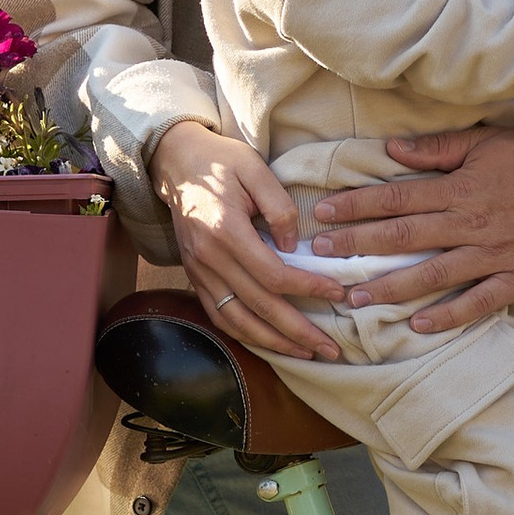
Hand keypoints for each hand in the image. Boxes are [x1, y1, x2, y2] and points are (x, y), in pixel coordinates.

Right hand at [148, 119, 346, 358]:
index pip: (274, 275)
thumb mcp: (255, 169)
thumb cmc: (220, 161)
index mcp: (226, 231)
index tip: (338, 293)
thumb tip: (294, 246)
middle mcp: (209, 259)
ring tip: (305, 353)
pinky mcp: (194, 277)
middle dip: (298, 331)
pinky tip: (269, 343)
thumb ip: (279, 206)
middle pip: (259, 306)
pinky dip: (245, 334)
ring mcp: (198, 272)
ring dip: (273, 342)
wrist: (175, 162)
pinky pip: (219, 315)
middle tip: (330, 348)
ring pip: (237, 320)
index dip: (309, 289)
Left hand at [309, 118, 513, 330]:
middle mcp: (472, 221)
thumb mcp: (487, 141)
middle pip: (405, 235)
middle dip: (358, 247)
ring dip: (391, 287)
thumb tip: (391, 149)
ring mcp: (496, 253)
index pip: (397, 197)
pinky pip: (479, 302)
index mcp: (460, 187)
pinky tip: (418, 326)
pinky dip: (449, 316)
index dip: (357, 206)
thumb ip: (438, 149)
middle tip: (318, 260)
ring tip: (355, 299)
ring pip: (434, 273)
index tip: (323, 216)